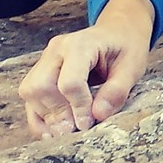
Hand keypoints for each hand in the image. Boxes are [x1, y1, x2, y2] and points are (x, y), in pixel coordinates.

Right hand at [18, 0, 155, 137]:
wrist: (117, 32)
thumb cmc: (125, 47)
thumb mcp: (132, 68)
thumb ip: (116, 91)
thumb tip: (98, 115)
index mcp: (81, 44)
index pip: (69, 82)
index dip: (79, 108)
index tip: (89, 124)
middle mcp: (57, 49)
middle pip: (41, 86)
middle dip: (58, 114)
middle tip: (77, 129)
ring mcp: (45, 59)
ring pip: (30, 92)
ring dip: (47, 116)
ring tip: (69, 129)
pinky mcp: (40, 71)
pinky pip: (30, 97)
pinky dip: (38, 117)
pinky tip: (53, 131)